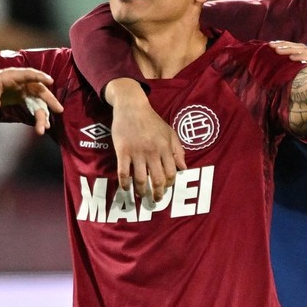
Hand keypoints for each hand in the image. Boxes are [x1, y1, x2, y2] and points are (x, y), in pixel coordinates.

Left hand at [0, 66, 57, 129]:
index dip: (39, 77)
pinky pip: (34, 105)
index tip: (50, 81)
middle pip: (38, 89)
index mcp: (12, 76)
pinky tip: (41, 126)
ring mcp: (22, 89)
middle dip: (49, 100)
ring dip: (42, 114)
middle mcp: (21, 82)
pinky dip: (38, 115)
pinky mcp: (22, 97)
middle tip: (59, 110)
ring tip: (43, 129)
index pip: (28, 74)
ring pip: (37, 101)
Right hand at [106, 80, 183, 200]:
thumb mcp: (170, 133)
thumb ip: (178, 150)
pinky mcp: (123, 151)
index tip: (165, 188)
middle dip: (157, 193)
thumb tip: (184, 168)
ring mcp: (137, 152)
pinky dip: (125, 183)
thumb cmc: (152, 120)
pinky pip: (124, 172)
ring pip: (141, 179)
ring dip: (142, 191)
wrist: (132, 106)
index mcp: (165, 148)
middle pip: (157, 179)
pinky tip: (126, 188)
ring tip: (141, 196)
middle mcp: (153, 152)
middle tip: (155, 200)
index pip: (171, 173)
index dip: (169, 184)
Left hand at [268, 41, 306, 66]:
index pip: (290, 45)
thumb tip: (273, 63)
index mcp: (302, 52)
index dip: (281, 43)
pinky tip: (291, 58)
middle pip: (294, 46)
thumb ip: (288, 65)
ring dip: (289, 49)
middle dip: (282, 45)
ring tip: (278, 51)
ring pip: (301, 50)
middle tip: (270, 46)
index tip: (269, 44)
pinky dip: (300, 57)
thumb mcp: (296, 69)